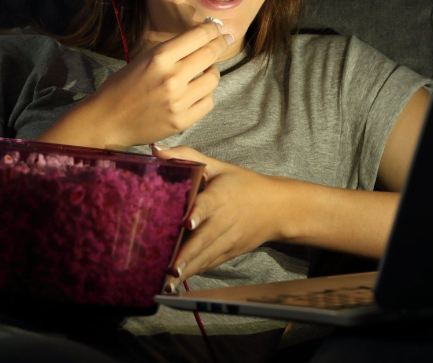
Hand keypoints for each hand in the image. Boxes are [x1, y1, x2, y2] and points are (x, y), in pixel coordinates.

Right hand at [83, 21, 232, 147]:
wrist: (108, 120)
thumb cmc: (123, 86)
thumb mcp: (143, 59)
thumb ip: (172, 51)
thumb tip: (200, 38)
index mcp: (159, 57)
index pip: (198, 36)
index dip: (212, 29)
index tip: (217, 28)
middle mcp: (172, 78)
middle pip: (210, 54)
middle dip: (220, 43)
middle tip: (224, 40)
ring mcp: (179, 101)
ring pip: (213, 79)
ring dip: (212, 71)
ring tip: (205, 70)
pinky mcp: (182, 121)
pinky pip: (208, 102)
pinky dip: (205, 94)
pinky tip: (197, 91)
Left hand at [150, 144, 283, 288]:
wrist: (277, 208)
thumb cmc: (243, 184)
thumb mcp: (218, 166)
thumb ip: (186, 156)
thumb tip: (155, 150)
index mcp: (222, 195)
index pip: (209, 204)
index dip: (199, 213)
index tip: (188, 222)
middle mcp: (226, 219)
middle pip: (205, 238)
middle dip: (187, 254)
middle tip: (169, 267)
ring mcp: (230, 238)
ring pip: (207, 255)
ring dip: (188, 268)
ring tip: (168, 282)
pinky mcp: (231, 251)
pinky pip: (212, 262)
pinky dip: (196, 271)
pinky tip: (179, 280)